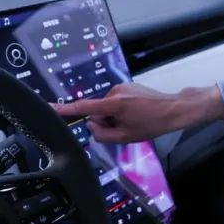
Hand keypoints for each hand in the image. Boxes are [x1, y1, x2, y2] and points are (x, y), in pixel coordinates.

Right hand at [52, 82, 223, 143]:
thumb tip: (92, 127)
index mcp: (114, 104)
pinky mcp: (127, 86)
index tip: (49, 107)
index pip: (84, 108)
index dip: (65, 109)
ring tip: (134, 120)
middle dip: (107, 122)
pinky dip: (121, 110)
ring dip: (115, 117)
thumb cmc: (153, 124)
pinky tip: (136, 114)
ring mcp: (122, 87)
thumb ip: (103, 135)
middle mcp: (115, 91)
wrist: (175, 109)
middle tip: (126, 127)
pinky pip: (115, 102)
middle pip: (98, 112)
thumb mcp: (127, 137)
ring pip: (107, 108)